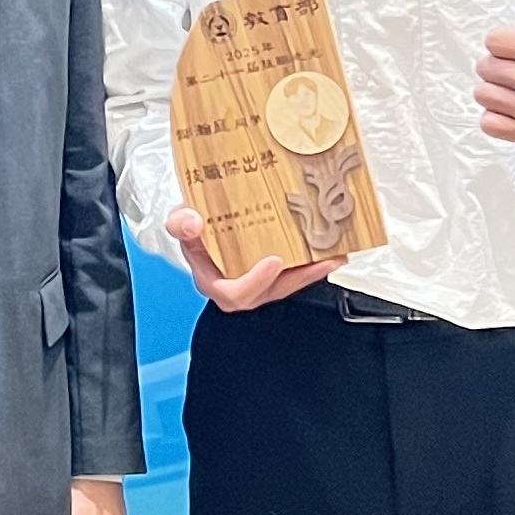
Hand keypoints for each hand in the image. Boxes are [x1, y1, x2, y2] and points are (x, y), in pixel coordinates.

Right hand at [170, 206, 340, 311]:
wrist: (200, 227)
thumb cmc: (192, 230)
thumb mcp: (179, 222)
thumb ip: (180, 223)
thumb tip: (192, 221)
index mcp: (214, 282)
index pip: (235, 293)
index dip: (256, 281)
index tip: (274, 260)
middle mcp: (240, 287)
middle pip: (273, 291)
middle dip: (300, 277)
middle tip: (321, 260)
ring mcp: (259, 282)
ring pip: (289, 284)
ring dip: (313, 272)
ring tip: (335, 256)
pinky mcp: (273, 276)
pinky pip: (295, 274)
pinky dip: (313, 265)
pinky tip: (332, 252)